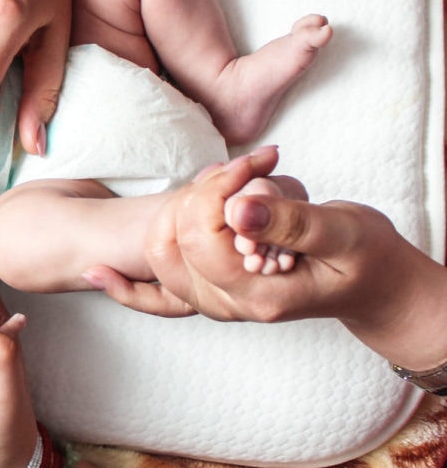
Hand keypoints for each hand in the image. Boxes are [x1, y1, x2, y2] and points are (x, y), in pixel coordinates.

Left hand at [87, 147, 433, 332]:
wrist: (371, 285)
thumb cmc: (365, 258)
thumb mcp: (343, 233)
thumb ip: (291, 222)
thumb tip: (237, 207)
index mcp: (256, 295)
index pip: (199, 236)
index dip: (216, 190)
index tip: (255, 163)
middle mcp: (226, 305)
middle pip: (169, 243)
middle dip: (196, 195)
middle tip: (242, 168)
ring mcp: (213, 302)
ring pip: (157, 256)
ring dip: (176, 210)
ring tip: (225, 180)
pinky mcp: (207, 293)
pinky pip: (154, 299)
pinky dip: (125, 288)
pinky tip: (97, 272)